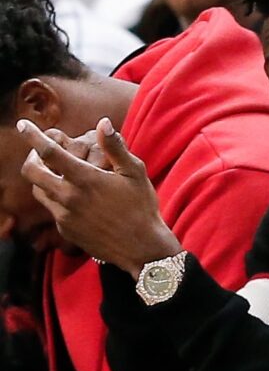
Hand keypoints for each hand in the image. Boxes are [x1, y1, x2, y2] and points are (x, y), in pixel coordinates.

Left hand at [18, 118, 180, 277]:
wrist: (141, 247)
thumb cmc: (142, 207)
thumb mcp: (135, 173)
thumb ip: (116, 147)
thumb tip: (103, 122)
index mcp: (86, 179)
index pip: (50, 152)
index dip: (33, 136)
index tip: (23, 124)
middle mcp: (69, 197)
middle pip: (32, 172)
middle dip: (32, 157)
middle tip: (41, 151)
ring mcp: (65, 215)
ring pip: (38, 191)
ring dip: (42, 178)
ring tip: (56, 172)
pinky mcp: (66, 230)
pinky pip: (52, 209)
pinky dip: (56, 197)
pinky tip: (74, 197)